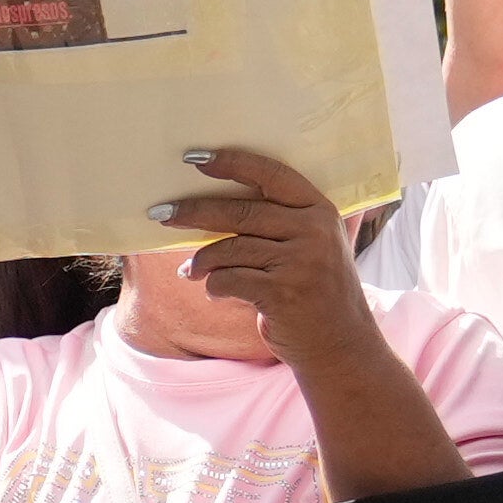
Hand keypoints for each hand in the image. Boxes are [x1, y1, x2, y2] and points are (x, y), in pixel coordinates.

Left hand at [157, 142, 370, 356]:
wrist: (340, 345)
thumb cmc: (319, 291)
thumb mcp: (319, 246)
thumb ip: (290, 219)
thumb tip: (227, 194)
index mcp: (321, 211)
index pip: (270, 175)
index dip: (231, 163)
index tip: (194, 157)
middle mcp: (313, 232)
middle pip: (240, 211)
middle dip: (194, 211)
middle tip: (161, 213)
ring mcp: (299, 263)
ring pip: (230, 248)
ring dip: (201, 261)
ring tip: (188, 271)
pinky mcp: (282, 294)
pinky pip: (229, 279)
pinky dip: (213, 285)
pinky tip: (212, 290)